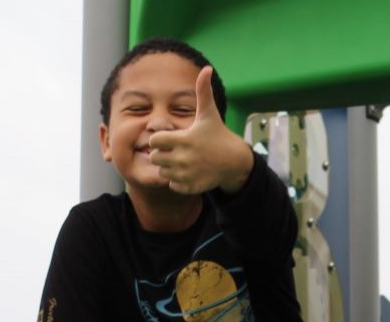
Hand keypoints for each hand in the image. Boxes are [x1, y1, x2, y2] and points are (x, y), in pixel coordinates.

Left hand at [148, 66, 251, 193]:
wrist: (235, 161)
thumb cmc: (218, 135)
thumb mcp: (209, 114)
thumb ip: (203, 92)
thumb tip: (206, 68)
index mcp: (183, 140)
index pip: (154, 141)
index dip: (159, 139)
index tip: (169, 138)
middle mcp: (183, 158)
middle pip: (155, 158)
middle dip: (162, 154)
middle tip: (175, 151)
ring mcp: (187, 174)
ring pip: (162, 173)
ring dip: (168, 168)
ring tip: (181, 161)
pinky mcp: (191, 186)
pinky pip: (172, 185)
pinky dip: (177, 181)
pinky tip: (187, 172)